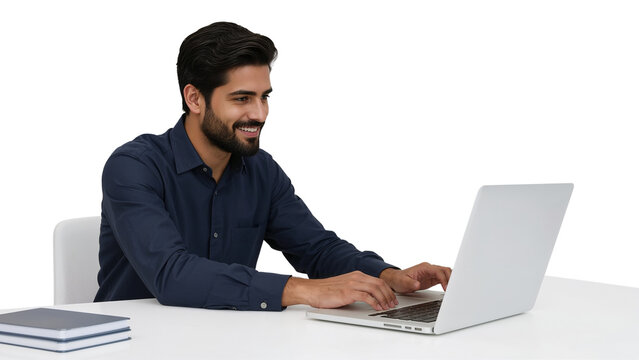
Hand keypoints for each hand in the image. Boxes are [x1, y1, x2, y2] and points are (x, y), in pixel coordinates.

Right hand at [282, 271, 398, 310]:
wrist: (312, 290)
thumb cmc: (326, 291)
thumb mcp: (345, 286)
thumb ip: (356, 289)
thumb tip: (368, 297)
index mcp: (356, 275)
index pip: (378, 280)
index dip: (388, 290)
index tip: (392, 298)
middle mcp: (356, 277)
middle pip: (380, 283)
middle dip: (389, 295)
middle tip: (393, 304)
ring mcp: (352, 284)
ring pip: (375, 289)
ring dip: (384, 299)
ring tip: (387, 307)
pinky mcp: (347, 292)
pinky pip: (366, 296)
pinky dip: (374, 302)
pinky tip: (377, 308)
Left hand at [379, 262, 451, 293]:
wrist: (396, 280)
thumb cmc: (399, 280)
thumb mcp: (403, 282)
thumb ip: (410, 283)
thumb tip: (418, 284)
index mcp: (424, 268)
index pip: (438, 271)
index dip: (444, 279)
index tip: (446, 288)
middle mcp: (429, 269)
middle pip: (445, 270)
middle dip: (451, 278)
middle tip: (453, 290)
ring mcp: (431, 273)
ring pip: (446, 273)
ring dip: (451, 280)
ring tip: (453, 290)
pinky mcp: (432, 279)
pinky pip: (443, 279)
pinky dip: (448, 283)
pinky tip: (449, 289)